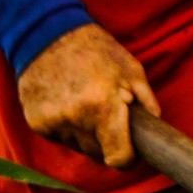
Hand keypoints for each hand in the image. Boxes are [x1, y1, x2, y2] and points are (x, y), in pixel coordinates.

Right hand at [16, 23, 159, 168]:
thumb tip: (155, 130)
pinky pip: (61, 139)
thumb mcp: (131, 69)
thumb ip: (147, 102)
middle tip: (109, 116)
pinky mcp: (36, 123)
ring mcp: (53, 122)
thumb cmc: (96, 50)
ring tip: (86, 103)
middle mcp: (75, 119)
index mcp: (102, 106)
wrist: (47, 33)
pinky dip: (68, 128)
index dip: (128, 157)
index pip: (118, 159)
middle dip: (108, 142)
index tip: (130, 149)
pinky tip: (67, 103)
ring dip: (87, 135)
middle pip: (99, 156)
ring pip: (80, 148)